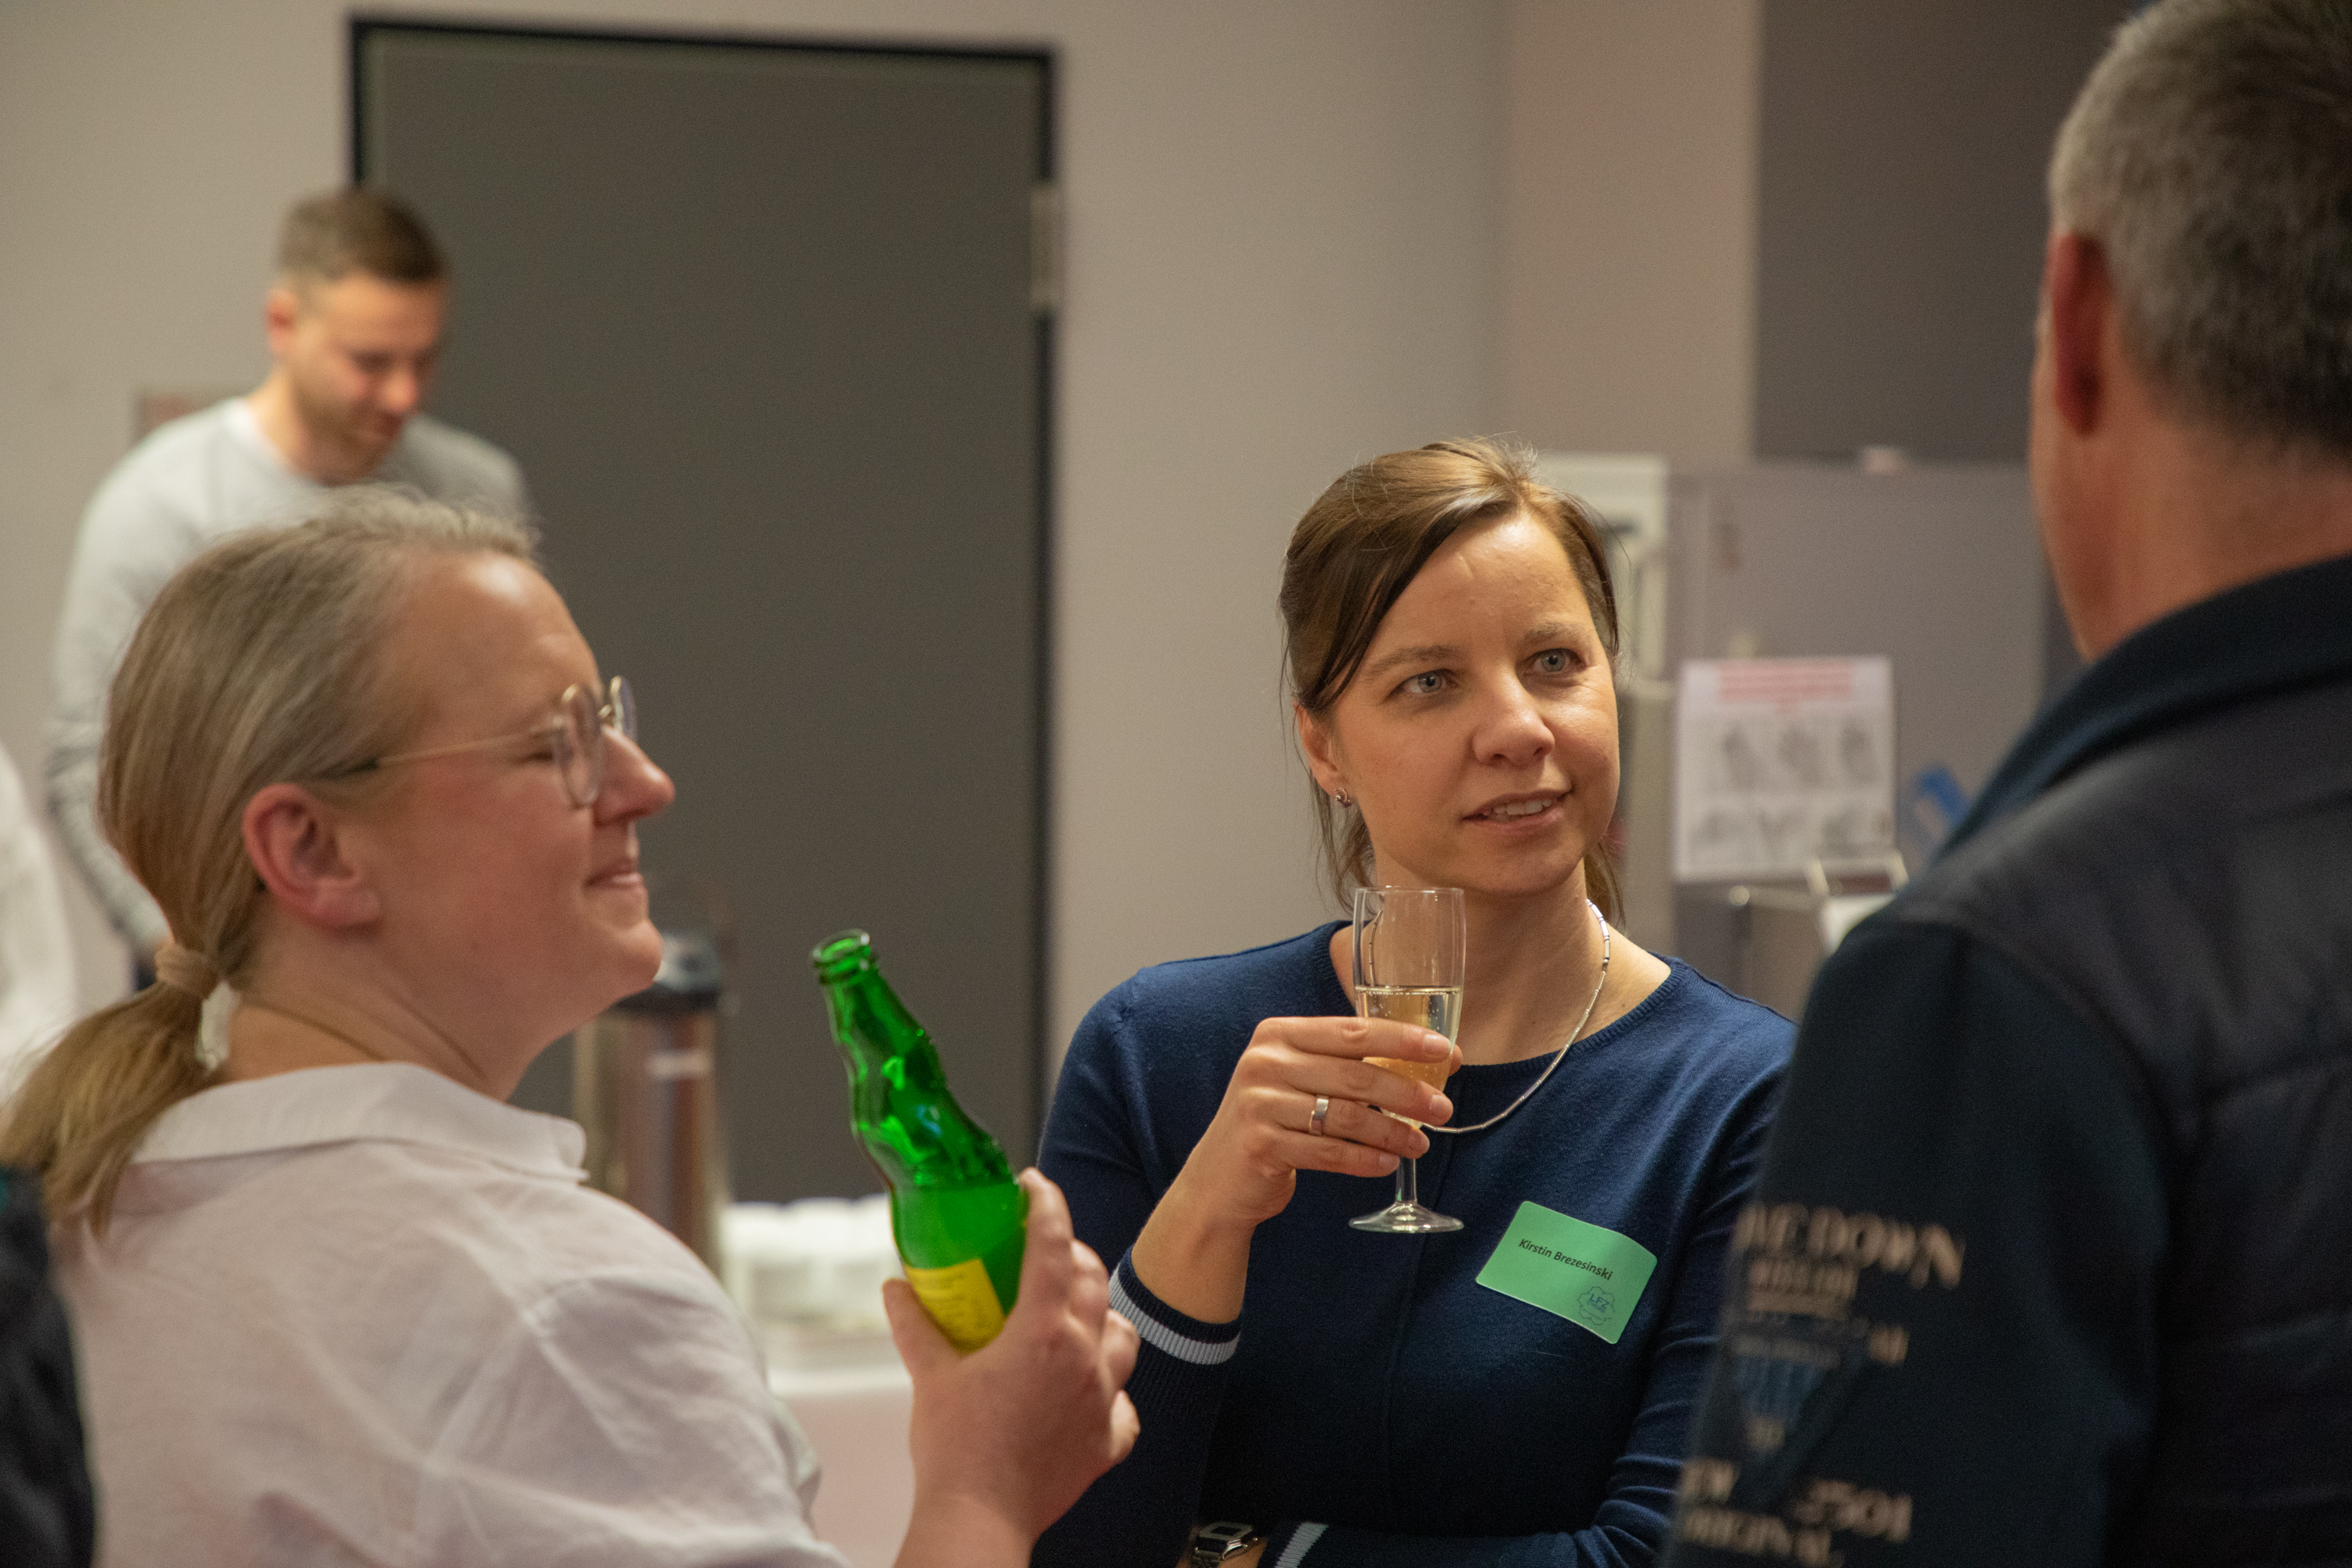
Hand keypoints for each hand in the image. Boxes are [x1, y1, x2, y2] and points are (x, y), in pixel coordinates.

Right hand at [890, 1169, 1140, 1567]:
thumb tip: (897, 1288)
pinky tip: (1090, 1393)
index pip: (1054, 1246)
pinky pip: (1124, 1408)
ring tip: (1076, 1317)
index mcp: (1042, 1331)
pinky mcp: (1105, 1442)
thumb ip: (916, 1325)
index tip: (1033, 1187)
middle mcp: (1083, 1358)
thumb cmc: (955, 1451)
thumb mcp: (930, 1376)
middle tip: (1043, 1249)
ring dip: (1103, 1317)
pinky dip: (1111, 1393)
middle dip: (1071, 1254)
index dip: (1046, 1205)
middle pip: (1093, 1282)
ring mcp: (1101, 1400)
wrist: (979, 1518)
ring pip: (1124, 1338)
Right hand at [1133, 1015, 1454, 1320]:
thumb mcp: (1298, 1080)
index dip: (1403, 1039)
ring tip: (1419, 1143)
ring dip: (1392, 1132)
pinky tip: (1387, 1163)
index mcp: (1278, 1034)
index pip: (1352, 1030)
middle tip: (1442, 1108)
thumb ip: (1346, 1066)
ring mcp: (1259, 1103)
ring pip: (1345, 1115)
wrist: (1219, 1180)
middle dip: (1407, 1092)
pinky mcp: (1261, 1144)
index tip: (1445, 1051)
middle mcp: (1264, 1061)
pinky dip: (1364, 1159)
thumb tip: (1426, 1062)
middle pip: (1354, 1074)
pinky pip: (1328, 1151)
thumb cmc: (1274, 1122)